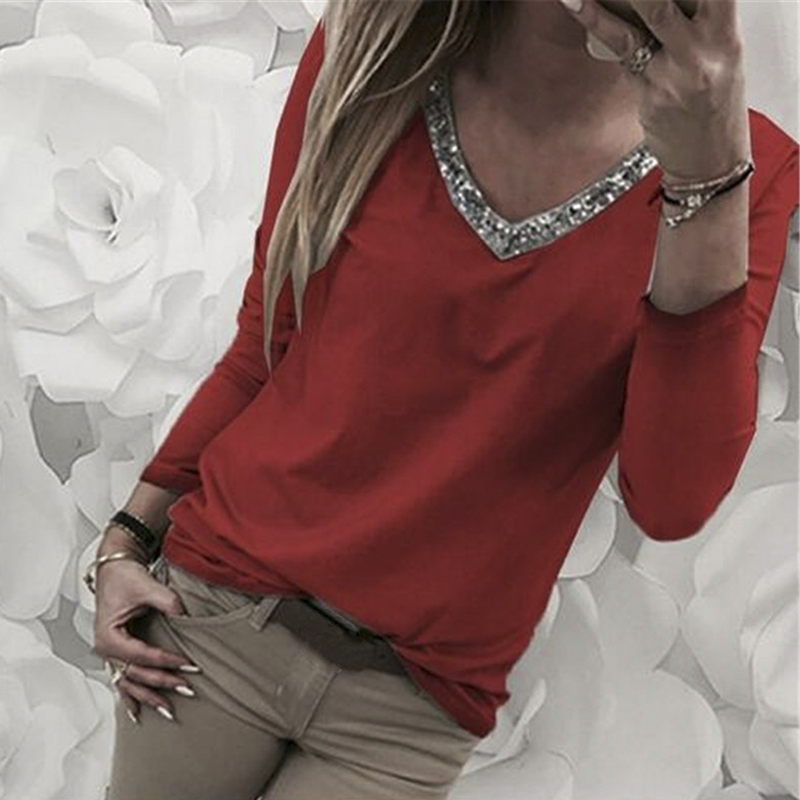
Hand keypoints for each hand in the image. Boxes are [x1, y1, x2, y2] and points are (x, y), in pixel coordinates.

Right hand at [92, 538, 199, 722]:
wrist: (114, 569)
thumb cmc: (124, 577)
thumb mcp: (146, 586)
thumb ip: (166, 601)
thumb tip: (184, 614)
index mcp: (108, 636)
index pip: (141, 656)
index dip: (165, 661)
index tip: (188, 664)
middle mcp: (106, 650)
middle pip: (136, 674)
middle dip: (163, 683)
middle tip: (188, 689)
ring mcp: (110, 654)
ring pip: (129, 683)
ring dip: (150, 697)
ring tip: (170, 711)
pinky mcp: (117, 653)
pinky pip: (122, 681)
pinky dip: (130, 698)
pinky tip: (137, 715)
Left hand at [560, 0, 750, 181]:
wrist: (711, 159)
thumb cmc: (716, 105)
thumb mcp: (722, 55)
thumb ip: (698, 23)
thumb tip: (658, 2)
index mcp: (726, 36)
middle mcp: (700, 54)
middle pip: (660, 7)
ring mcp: (672, 78)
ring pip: (630, 34)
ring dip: (598, 12)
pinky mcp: (649, 98)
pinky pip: (622, 60)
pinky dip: (602, 33)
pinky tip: (584, 13)